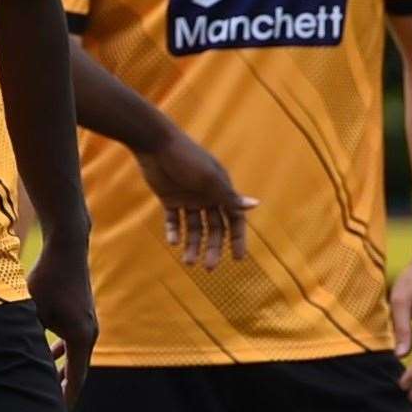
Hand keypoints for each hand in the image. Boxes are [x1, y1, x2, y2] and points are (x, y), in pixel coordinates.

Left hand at [28, 231, 97, 407]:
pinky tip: (50, 351)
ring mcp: (88, 321)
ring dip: (61, 369)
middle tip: (49, 408)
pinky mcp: (82, 311)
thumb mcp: (32, 310)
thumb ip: (27, 335)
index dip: (65, 399)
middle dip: (62, 388)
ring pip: (74, 354)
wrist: (67, 246)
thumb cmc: (48, 278)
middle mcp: (90, 332)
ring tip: (48, 384)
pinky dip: (62, 350)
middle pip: (77, 370)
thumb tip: (12, 356)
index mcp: (82, 337)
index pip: (76, 379)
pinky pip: (73, 340)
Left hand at [137, 129, 256, 268]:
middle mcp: (207, 197)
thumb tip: (256, 205)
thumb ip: (229, 196)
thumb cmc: (186, 158)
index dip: (237, 239)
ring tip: (188, 261)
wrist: (155, 143)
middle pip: (214, 229)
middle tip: (209, 268)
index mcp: (221, 191)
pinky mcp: (169, 198)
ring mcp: (188, 198)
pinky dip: (174, 232)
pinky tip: (173, 242)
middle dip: (213, 248)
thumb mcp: (209, 179)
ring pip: (193, 228)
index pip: (234, 220)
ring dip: (193, 245)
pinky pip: (174, 220)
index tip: (237, 259)